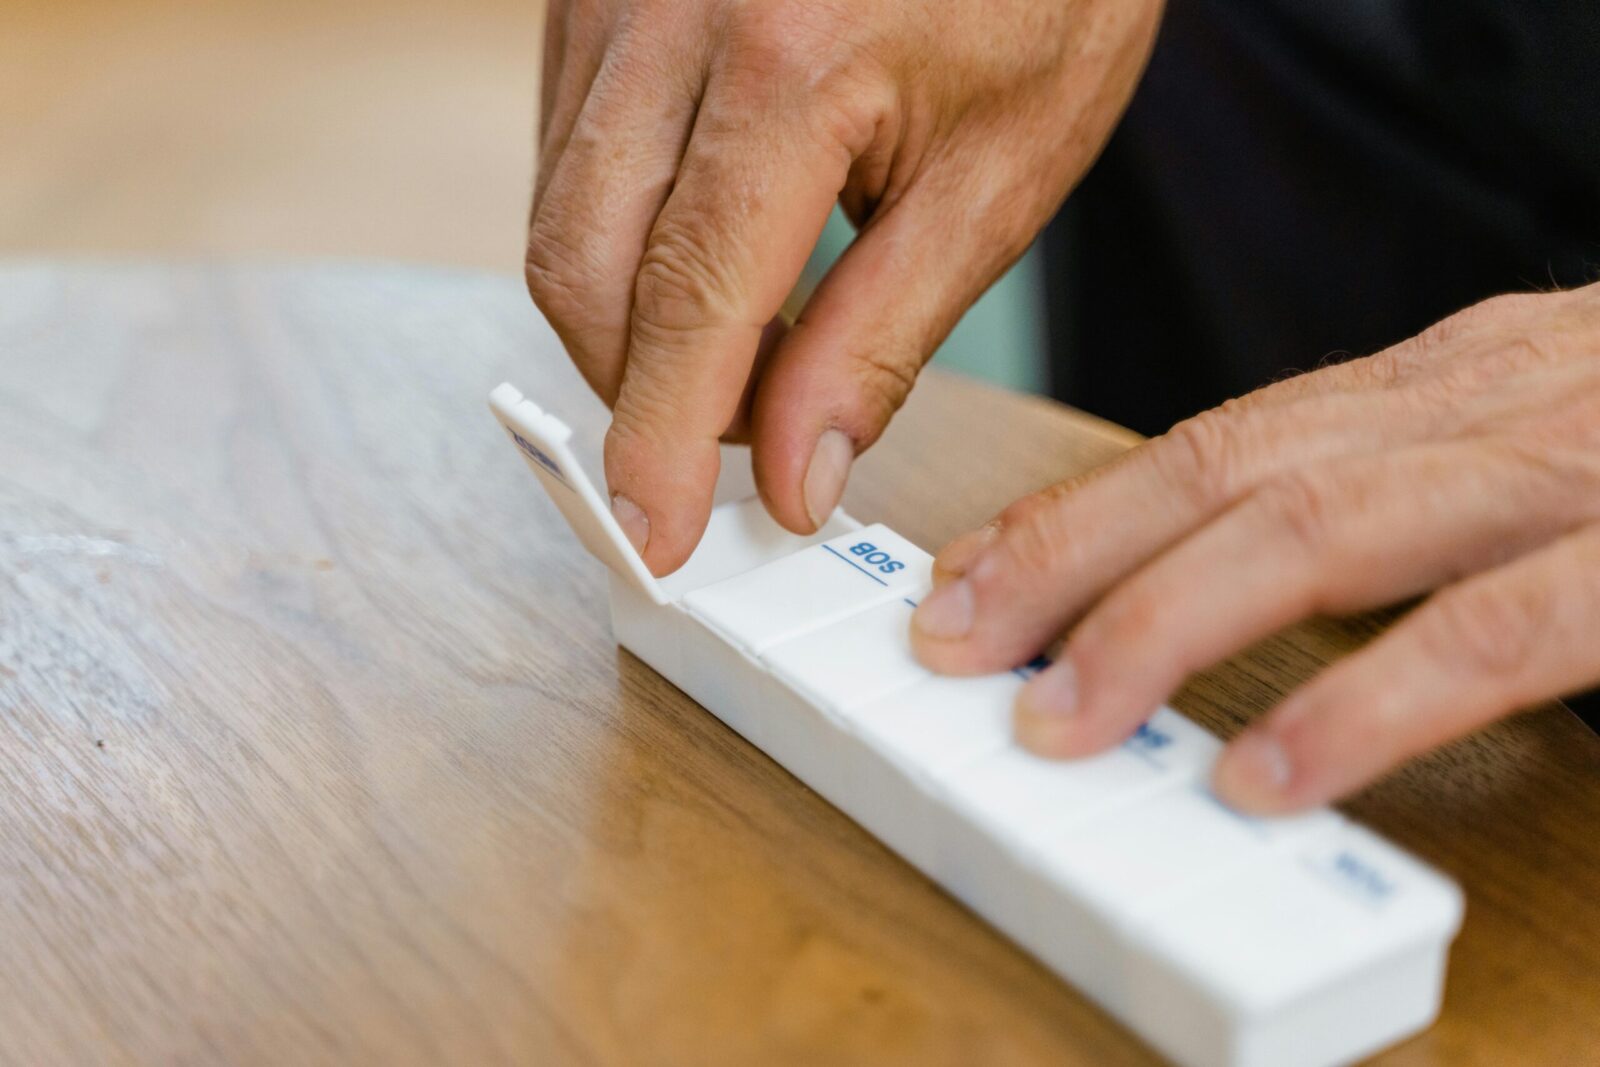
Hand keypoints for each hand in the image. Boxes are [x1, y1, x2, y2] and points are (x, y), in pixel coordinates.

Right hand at [527, 0, 1161, 573]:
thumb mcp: (1000, 176)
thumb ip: (881, 339)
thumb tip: (794, 474)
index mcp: (793, 54)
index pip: (686, 298)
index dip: (662, 439)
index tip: (657, 536)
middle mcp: (672, 10)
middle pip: (581, 265)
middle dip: (638, 387)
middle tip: (738, 435)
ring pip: (557, 213)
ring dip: (628, 317)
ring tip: (748, 338)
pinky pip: (565, 149)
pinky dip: (619, 237)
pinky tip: (709, 248)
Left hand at [911, 285, 1599, 812]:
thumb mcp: (1533, 434)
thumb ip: (1400, 489)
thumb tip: (1246, 570)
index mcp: (1439, 384)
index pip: (1219, 440)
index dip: (1075, 514)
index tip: (965, 576)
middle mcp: (1474, 408)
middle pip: (1229, 470)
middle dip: (1066, 556)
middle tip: (952, 641)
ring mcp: (1558, 472)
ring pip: (1318, 529)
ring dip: (1161, 623)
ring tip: (1056, 718)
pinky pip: (1488, 634)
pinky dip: (1361, 705)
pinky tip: (1263, 776)